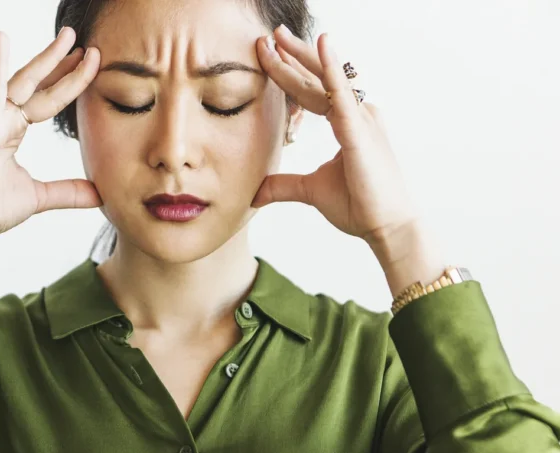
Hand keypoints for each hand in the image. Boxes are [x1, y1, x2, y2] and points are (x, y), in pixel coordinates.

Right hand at [0, 27, 102, 241]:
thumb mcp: (39, 197)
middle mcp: (2, 119)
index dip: (68, 83)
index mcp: (13, 131)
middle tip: (86, 44)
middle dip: (63, 64)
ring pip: (24, 82)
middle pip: (40, 85)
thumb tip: (100, 194)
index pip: (48, 101)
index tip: (89, 65)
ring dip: (46, 58)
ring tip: (67, 37)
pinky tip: (2, 38)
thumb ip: (68, 192)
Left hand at [251, 26, 418, 246]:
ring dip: (301, 57)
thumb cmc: (360, 205)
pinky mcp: (360, 132)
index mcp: (347, 123)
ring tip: (278, 36)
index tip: (269, 55)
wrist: (387, 227)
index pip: (313, 92)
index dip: (290, 73)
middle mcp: (357, 115)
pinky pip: (342, 96)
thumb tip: (256, 193)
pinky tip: (323, 44)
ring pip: (324, 82)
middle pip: (318, 78)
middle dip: (292, 56)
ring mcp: (361, 120)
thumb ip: (284, 185)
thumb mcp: (311, 190)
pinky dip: (332, 70)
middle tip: (269, 36)